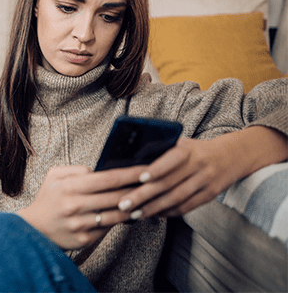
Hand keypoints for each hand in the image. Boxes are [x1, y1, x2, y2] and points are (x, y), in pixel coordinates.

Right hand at [17, 165, 143, 249]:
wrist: (34, 228)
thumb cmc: (48, 199)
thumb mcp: (55, 176)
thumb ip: (77, 169)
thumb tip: (98, 170)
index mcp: (70, 187)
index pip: (108, 179)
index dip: (130, 174)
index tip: (146, 170)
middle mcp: (76, 205)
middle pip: (116, 197)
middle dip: (138, 190)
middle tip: (153, 184)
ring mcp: (81, 224)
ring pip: (116, 215)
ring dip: (133, 208)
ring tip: (145, 200)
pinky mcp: (84, 239)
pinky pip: (108, 228)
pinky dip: (119, 220)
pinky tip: (128, 214)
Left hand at [116, 126, 287, 218]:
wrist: (232, 155)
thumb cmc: (196, 149)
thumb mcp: (182, 142)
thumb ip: (162, 148)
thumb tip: (132, 156)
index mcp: (188, 149)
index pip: (172, 159)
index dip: (157, 169)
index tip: (140, 178)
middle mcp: (198, 165)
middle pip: (169, 183)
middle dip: (144, 195)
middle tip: (124, 204)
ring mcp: (206, 181)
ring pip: (177, 198)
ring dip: (154, 208)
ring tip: (135, 213)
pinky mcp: (210, 195)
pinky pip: (187, 206)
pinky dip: (169, 212)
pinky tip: (154, 215)